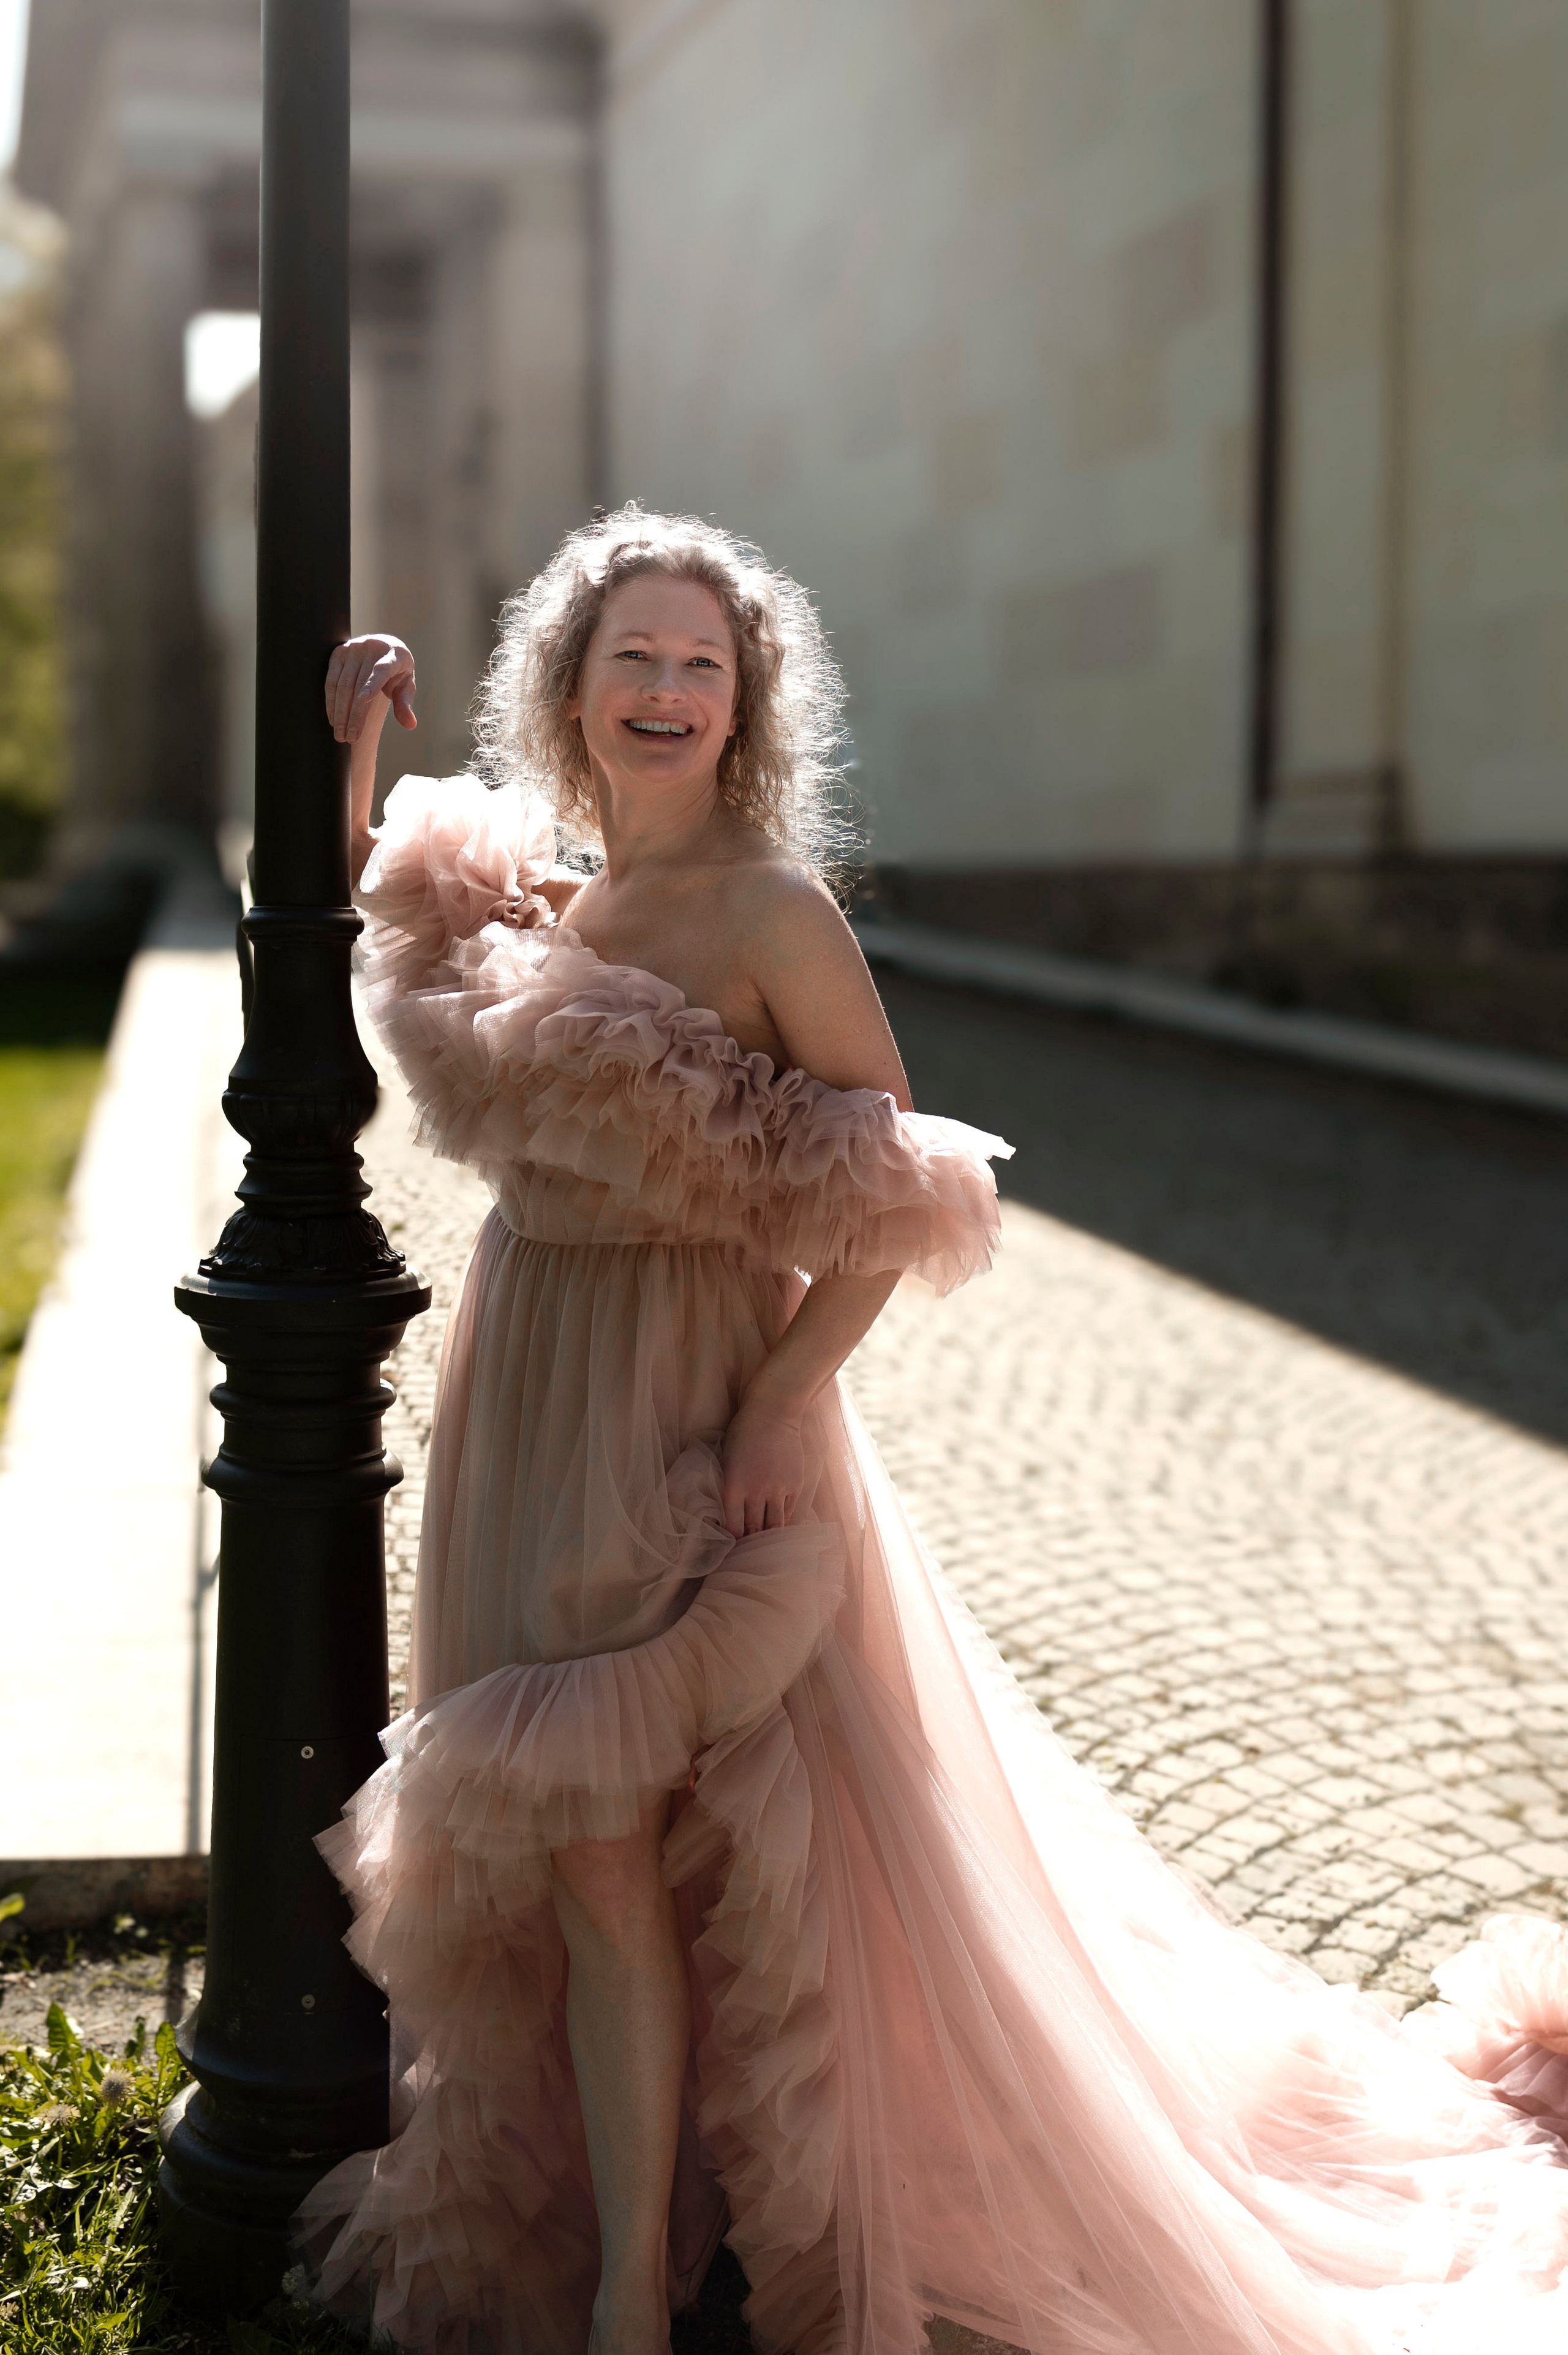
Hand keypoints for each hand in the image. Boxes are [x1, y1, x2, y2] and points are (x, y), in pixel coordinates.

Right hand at [325, 633, 417, 743]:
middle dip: (354, 714)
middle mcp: (372, 647)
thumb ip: (405, 703)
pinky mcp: (338, 653)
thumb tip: (410, 724)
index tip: (364, 700)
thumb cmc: (397, 673)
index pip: (382, 669)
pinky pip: (331, 680)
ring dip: (340, 712)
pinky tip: (333, 719)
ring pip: (342, 684)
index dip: (373, 683)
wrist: (382, 648)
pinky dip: (331, 702)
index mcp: (395, 654)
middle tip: (350, 738)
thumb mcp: (405, 685)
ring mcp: (353, 648)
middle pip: (358, 684)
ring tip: (340, 735)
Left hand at [720, 1394, 805, 1537]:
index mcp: (734, 1486)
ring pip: (775, 1526)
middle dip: (750, 1544)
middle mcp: (757, 1492)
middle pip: (754, 1530)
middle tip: (747, 1553)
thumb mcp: (727, 1461)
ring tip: (765, 1546)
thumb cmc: (742, 1434)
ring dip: (768, 1537)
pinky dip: (783, 1521)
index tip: (731, 1548)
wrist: (773, 1414)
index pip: (733, 1527)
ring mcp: (779, 1490)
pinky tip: (778, 1525)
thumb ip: (730, 1488)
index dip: (733, 1541)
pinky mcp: (795, 1485)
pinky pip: (789, 1512)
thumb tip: (730, 1514)